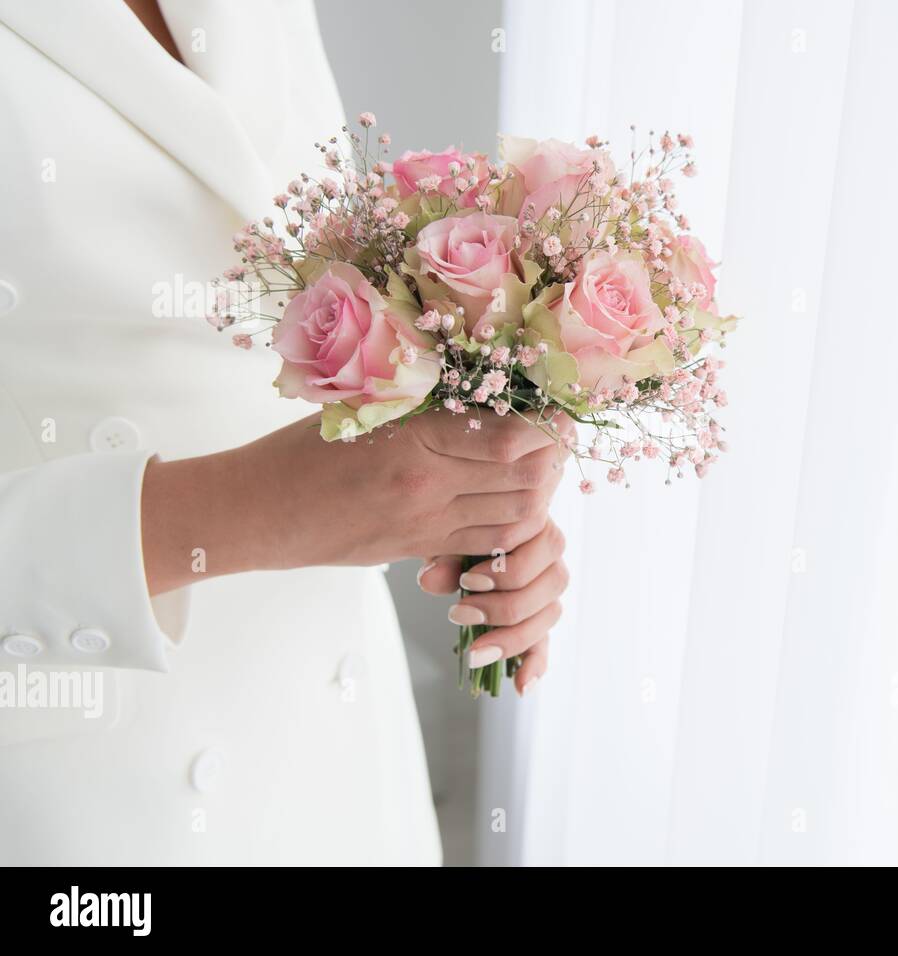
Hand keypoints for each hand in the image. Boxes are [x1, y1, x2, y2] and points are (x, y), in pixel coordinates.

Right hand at [141, 410, 571, 594]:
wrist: (256, 512)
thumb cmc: (300, 450)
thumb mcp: (361, 408)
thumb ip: (421, 403)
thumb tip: (481, 387)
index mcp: (414, 439)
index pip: (510, 437)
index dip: (546, 426)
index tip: (559, 410)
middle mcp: (428, 485)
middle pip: (525, 480)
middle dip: (552, 460)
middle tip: (558, 438)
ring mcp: (426, 522)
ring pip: (514, 517)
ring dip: (538, 494)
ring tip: (542, 470)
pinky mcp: (418, 548)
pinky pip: (486, 543)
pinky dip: (511, 526)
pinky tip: (513, 504)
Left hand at [416, 518, 567, 694]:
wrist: (460, 538)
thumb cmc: (459, 533)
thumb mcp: (448, 537)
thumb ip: (444, 554)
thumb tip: (429, 579)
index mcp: (536, 526)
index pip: (538, 549)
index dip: (505, 571)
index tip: (467, 583)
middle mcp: (552, 557)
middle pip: (549, 587)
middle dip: (504, 607)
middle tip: (459, 613)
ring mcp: (549, 591)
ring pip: (548, 617)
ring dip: (512, 637)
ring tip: (474, 650)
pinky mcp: (537, 620)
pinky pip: (545, 644)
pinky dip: (535, 665)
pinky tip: (522, 686)